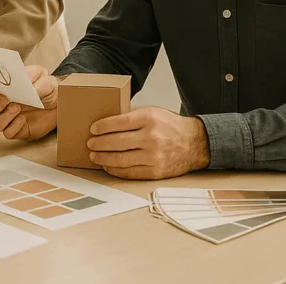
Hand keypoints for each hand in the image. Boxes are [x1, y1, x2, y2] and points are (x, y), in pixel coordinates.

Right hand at [0, 66, 58, 139]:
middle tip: (5, 99)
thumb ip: (34, 77)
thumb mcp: (42, 76)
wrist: (59, 101)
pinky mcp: (18, 131)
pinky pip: (8, 134)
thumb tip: (28, 87)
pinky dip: (14, 127)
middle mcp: (1, 107)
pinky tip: (23, 119)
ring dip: (4, 117)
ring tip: (17, 108)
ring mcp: (9, 120)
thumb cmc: (45, 86)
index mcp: (1, 92)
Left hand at [87, 107, 210, 179]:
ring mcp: (154, 156)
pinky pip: (129, 173)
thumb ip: (132, 117)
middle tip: (90, 143)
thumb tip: (106, 123)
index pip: (119, 122)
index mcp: (149, 119)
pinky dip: (114, 170)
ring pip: (120, 159)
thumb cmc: (170, 126)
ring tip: (94, 155)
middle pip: (116, 142)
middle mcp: (152, 137)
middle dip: (98, 143)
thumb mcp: (153, 113)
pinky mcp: (155, 171)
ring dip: (103, 158)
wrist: (195, 143)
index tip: (93, 129)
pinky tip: (107, 165)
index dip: (102, 127)